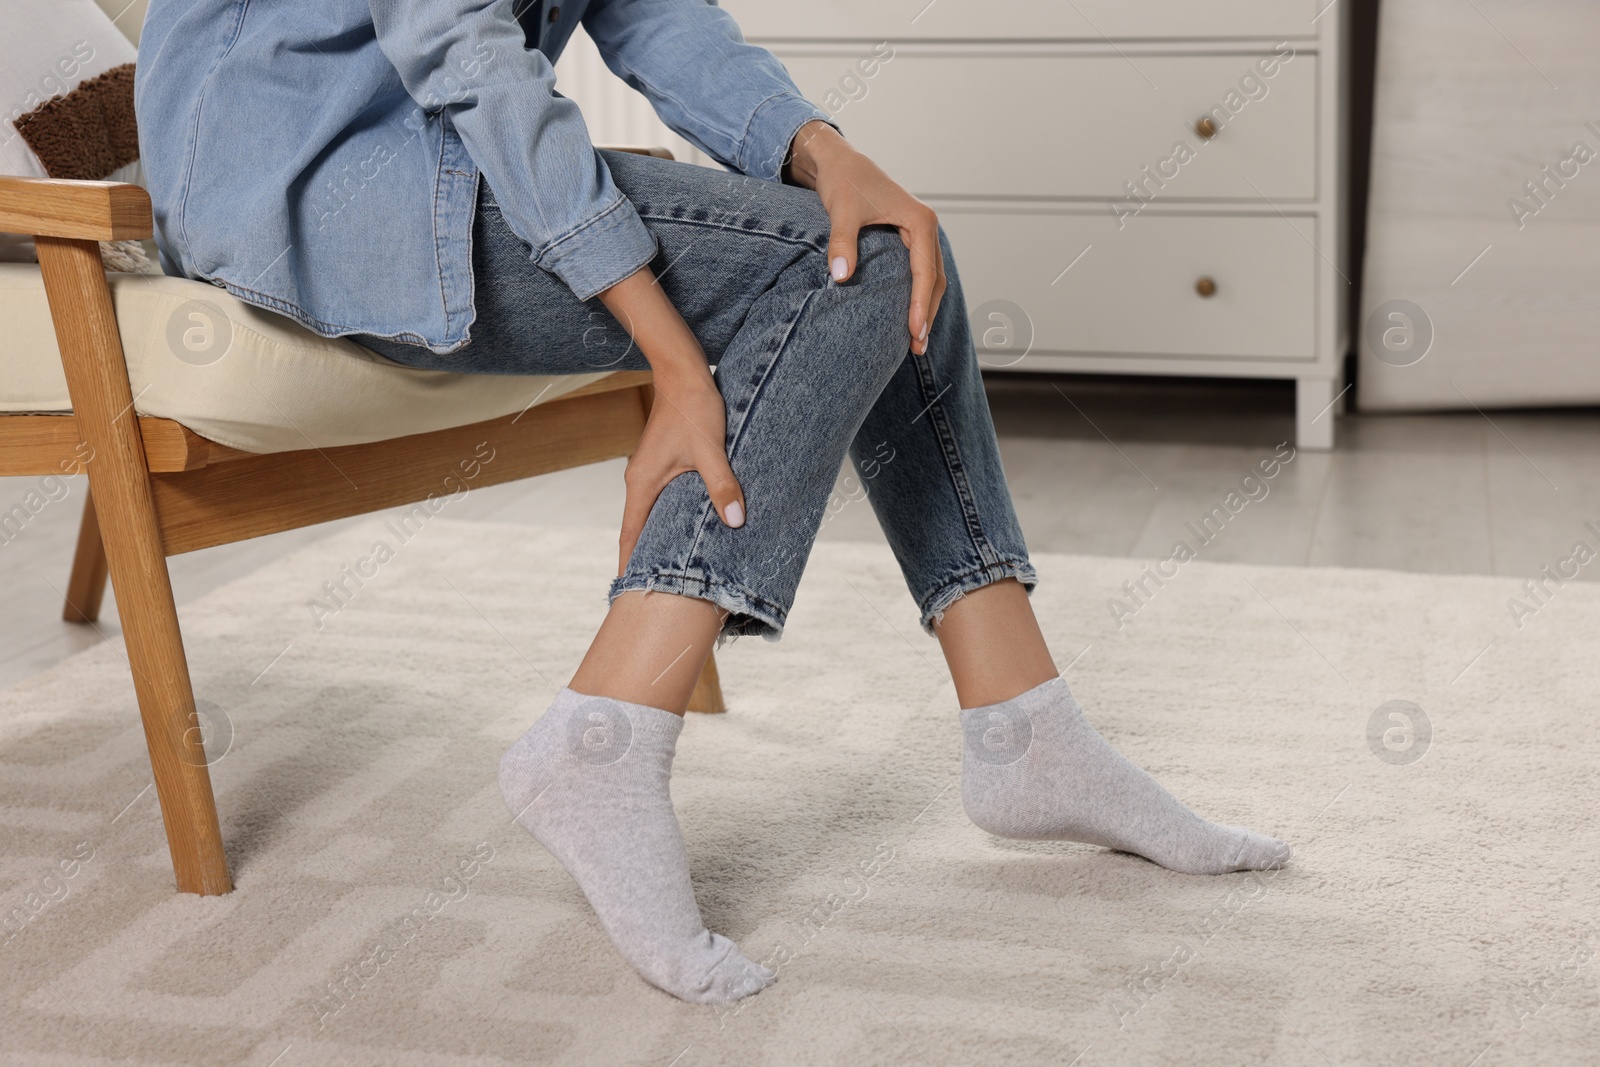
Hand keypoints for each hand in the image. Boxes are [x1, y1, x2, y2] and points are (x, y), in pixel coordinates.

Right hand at [597, 266, 745, 573]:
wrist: (683, 371)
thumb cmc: (694, 407)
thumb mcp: (712, 449)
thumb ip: (722, 485)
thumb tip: (735, 522)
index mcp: (643, 483)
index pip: (630, 535)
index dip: (631, 566)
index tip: (632, 593)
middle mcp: (640, 481)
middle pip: (638, 531)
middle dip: (647, 560)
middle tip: (659, 592)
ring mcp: (649, 473)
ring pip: (651, 516)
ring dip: (659, 540)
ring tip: (675, 569)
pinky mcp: (662, 464)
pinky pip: (662, 501)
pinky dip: (670, 520)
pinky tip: (689, 530)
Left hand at [785, 120, 945, 355]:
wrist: (838, 162)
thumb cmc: (842, 181)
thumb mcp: (841, 211)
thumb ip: (842, 243)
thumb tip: (842, 278)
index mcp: (920, 221)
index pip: (925, 272)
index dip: (920, 305)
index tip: (915, 332)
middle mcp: (926, 227)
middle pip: (935, 280)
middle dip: (927, 314)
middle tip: (917, 346)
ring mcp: (920, 234)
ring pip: (931, 278)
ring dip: (925, 309)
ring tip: (915, 341)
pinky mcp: (909, 239)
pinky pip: (920, 273)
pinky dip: (917, 296)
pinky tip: (907, 317)